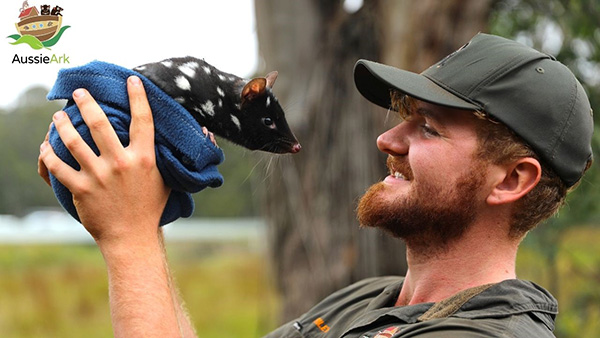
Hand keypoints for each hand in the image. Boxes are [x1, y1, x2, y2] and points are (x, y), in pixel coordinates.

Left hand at [38, 76, 170, 245]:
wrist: (132, 238)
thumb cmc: (150, 208)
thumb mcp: (167, 180)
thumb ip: (169, 158)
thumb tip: (199, 137)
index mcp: (144, 159)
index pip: (143, 120)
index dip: (138, 96)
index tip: (132, 80)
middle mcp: (121, 163)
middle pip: (99, 123)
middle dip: (86, 103)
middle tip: (78, 93)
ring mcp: (99, 176)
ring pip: (74, 141)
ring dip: (62, 125)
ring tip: (58, 116)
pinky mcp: (81, 190)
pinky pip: (59, 166)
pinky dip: (50, 154)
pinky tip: (47, 146)